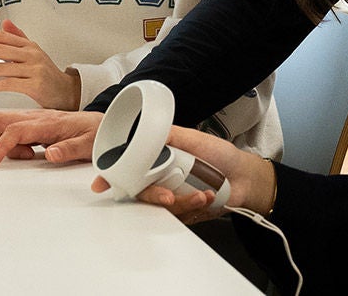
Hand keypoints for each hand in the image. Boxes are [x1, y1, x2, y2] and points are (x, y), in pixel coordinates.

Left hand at [0, 19, 80, 108]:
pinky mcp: (36, 85)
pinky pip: (8, 83)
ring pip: (1, 67)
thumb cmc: (46, 73)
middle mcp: (31, 54)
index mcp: (28, 45)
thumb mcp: (34, 52)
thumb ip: (19, 38)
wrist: (67, 92)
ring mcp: (34, 69)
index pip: (1, 36)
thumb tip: (5, 22)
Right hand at [0, 108, 102, 166]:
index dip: (2, 146)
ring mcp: (32, 119)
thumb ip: (70, 149)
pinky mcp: (32, 124)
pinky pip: (9, 129)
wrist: (103, 122)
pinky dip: (4, 142)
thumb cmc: (96, 132)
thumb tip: (50, 155)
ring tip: (21, 158)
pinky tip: (21, 154)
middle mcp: (37, 117)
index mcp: (49, 122)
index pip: (16, 130)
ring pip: (0, 123)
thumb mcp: (89, 144)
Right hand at [90, 125, 275, 222]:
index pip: (130, 168)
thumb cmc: (221, 155)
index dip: (113, 176)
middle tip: (168, 197)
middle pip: (142, 192)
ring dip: (182, 203)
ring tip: (202, 194)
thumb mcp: (195, 139)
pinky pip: (179, 216)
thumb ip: (171, 136)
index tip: (102, 183)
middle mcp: (161, 178)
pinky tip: (208, 197)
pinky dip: (194, 207)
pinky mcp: (184, 212)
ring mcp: (172, 196)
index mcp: (160, 159)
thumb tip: (146, 131)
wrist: (245, 176)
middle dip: (153, 196)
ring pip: (161, 207)